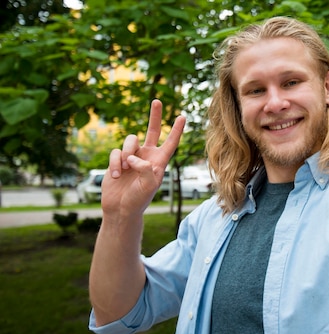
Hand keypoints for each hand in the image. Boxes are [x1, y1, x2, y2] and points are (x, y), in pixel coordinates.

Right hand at [102, 99, 185, 215]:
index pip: (170, 143)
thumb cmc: (138, 200)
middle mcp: (147, 156)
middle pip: (152, 130)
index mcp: (159, 162)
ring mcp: (132, 156)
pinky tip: (116, 175)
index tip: (182, 116)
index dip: (177, 130)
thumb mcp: (148, 186)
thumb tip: (134, 157)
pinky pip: (116, 152)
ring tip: (124, 169)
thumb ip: (146, 169)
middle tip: (157, 101)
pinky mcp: (118, 159)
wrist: (120, 208)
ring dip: (126, 154)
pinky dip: (115, 162)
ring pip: (130, 140)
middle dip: (155, 116)